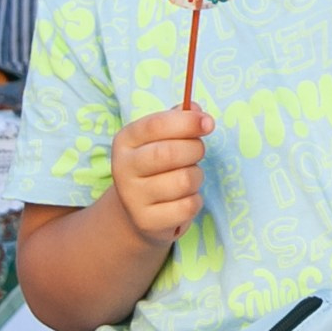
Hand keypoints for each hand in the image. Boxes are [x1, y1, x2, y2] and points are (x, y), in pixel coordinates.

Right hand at [109, 106, 211, 242]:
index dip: (186, 122)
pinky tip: (184, 198)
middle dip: (195, 150)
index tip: (208, 123)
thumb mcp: (161, 139)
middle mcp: (123, 168)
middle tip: (198, 152)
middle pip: (170, 153)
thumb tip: (195, 108)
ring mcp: (133, 197)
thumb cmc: (157, 166)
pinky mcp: (147, 221)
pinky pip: (188, 206)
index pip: (155, 125)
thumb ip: (178, 119)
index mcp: (125, 140)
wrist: (139, 211)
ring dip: (196, 177)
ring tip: (187, 178)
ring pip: (184, 180)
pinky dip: (195, 200)